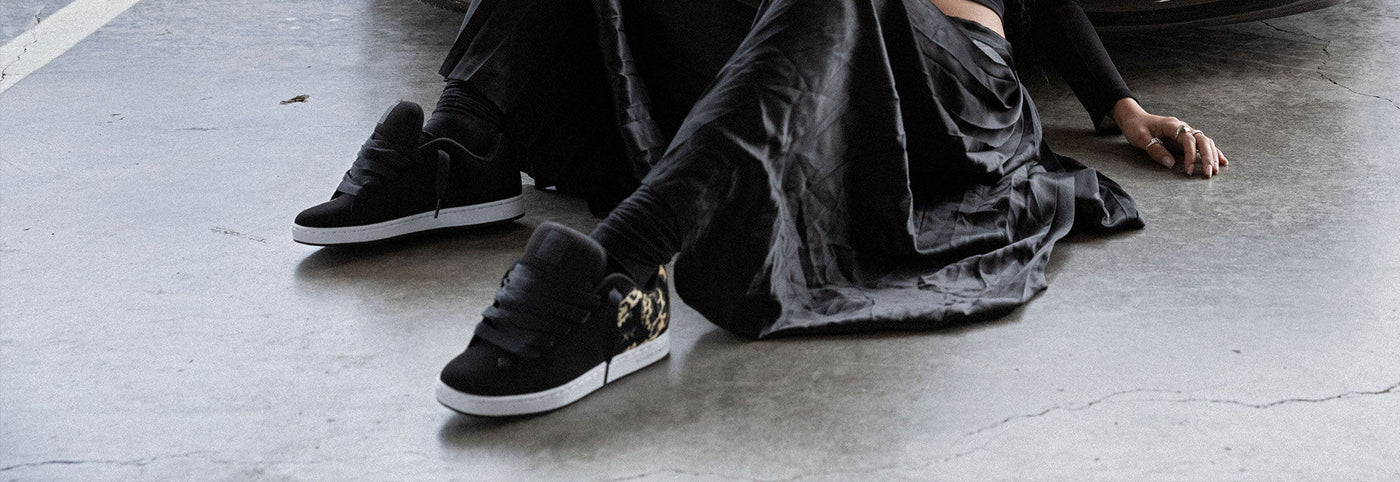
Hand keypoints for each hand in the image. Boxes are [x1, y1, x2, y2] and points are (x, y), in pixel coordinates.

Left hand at [1112, 98, 1228, 177]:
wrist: (1134, 118)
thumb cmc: (1136, 127)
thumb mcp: (1140, 138)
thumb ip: (1155, 150)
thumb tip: (1171, 164)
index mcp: (1172, 125)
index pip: (1188, 140)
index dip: (1191, 155)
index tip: (1189, 171)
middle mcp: (1183, 127)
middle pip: (1202, 140)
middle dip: (1207, 157)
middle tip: (1208, 174)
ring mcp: (1186, 132)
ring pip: (1205, 142)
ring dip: (1211, 156)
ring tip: (1214, 171)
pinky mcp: (1186, 138)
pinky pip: (1203, 144)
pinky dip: (1213, 152)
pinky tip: (1221, 162)